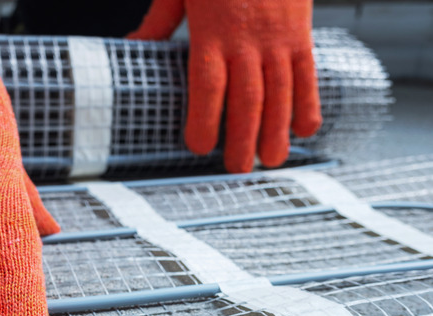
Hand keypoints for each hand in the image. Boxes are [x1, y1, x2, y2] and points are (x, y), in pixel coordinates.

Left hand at [128, 0, 321, 172]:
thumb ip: (158, 21)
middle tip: (239, 169)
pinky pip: (308, 72)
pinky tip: (305, 130)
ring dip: (278, 129)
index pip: (208, 84)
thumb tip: (130, 47)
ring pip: (280, 91)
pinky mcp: (301, 32)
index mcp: (212, 31)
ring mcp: (279, 37)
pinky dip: (309, 101)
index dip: (205, 118)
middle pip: (247, 96)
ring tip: (273, 161)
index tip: (198, 146)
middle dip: (244, 136)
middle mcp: (248, 40)